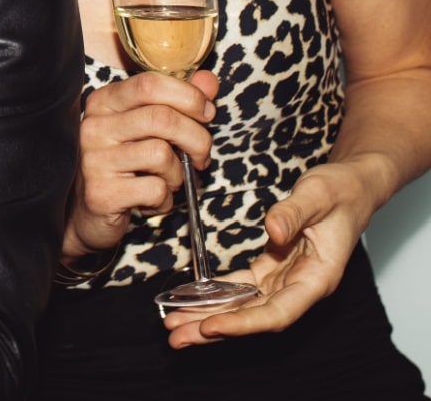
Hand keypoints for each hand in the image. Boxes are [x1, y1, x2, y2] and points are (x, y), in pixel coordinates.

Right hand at [63, 70, 216, 262]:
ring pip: (161, 154)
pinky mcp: (101, 193)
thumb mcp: (150, 128)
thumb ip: (179, 101)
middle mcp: (94, 126)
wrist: (86, 213)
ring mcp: (94, 159)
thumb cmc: (124, 166)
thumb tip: (208, 81)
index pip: (149, 84)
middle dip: (197, 139)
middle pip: (162, 118)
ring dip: (178, 174)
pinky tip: (151, 200)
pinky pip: (155, 189)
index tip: (205, 114)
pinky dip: (164, 199)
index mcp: (104, 102)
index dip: (188, 97)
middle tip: (200, 156)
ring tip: (167, 181)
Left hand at [161, 162, 370, 347]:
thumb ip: (294, 212)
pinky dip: (214, 295)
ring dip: (208, 315)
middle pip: (254, 317)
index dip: (243, 323)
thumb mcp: (318, 194)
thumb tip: (273, 230)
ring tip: (173, 323)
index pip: (278, 312)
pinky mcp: (271, 268)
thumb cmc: (340, 191)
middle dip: (214, 329)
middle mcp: (301, 286)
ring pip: (243, 306)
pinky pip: (239, 288)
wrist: (349, 186)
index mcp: (318, 278)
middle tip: (176, 336)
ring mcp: (285, 279)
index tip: (211, 326)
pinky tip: (189, 300)